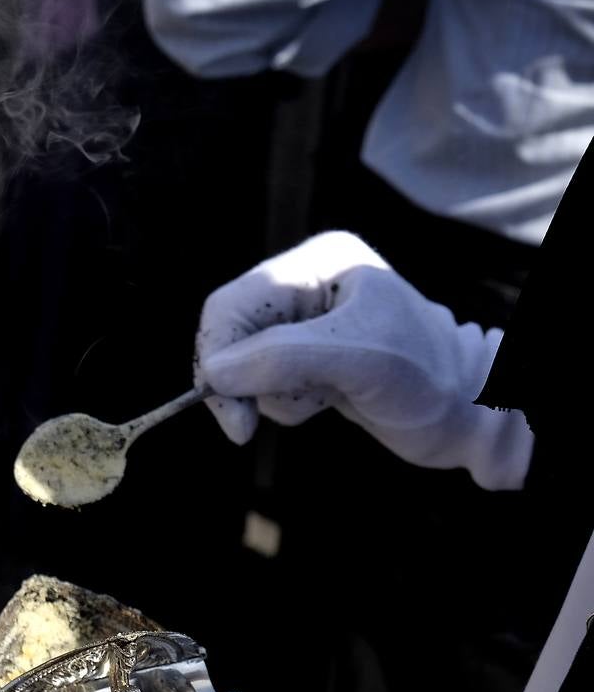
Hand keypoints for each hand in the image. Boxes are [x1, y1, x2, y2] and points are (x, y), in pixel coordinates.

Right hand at [194, 232, 532, 489]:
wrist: (475, 415)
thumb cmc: (431, 379)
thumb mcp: (359, 361)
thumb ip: (283, 358)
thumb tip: (215, 372)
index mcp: (317, 262)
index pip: (235, 302)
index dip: (219, 354)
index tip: (230, 413)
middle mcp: (306, 283)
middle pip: (232, 332)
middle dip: (241, 381)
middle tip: (245, 428)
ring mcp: (305, 320)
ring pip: (244, 362)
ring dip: (272, 394)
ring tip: (322, 398)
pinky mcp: (308, 354)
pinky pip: (266, 380)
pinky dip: (286, 400)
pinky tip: (326, 400)